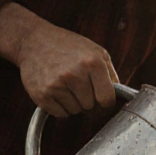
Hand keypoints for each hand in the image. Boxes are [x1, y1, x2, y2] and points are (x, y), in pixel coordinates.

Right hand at [0, 3, 117, 117]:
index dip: (105, 101)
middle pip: (91, 107)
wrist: (33, 40)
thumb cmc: (69, 46)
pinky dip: (59, 107)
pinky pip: (60, 114)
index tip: (100, 97)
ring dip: (73, 103)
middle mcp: (75, 74)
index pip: (107, 100)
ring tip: (65, 84)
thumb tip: (122, 97)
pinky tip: (54, 90)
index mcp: (93, 63)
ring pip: (75, 111)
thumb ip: (111, 74)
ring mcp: (57, 84)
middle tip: (77, 84)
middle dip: (87, 100)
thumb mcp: (96, 52)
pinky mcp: (41, 94)